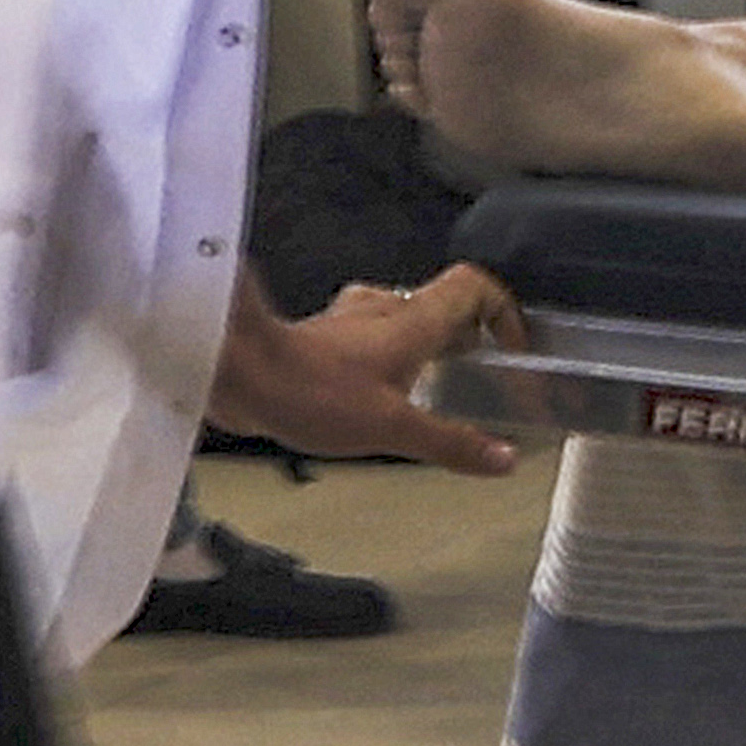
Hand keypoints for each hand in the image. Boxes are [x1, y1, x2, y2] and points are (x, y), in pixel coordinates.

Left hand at [211, 266, 528, 473]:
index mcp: (413, 322)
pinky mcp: (321, 339)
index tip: (511, 352)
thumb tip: (505, 458)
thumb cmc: (312, 393)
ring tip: (432, 386)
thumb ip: (451, 443)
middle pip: (442, 306)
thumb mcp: (392, 429)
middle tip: (478, 375)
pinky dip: (384, 359)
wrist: (235, 374)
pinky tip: (376, 394)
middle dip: (467, 338)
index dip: (503, 312)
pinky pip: (368, 338)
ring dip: (423, 347)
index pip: (475, 287)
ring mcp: (350, 322)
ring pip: (403, 320)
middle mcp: (385, 311)